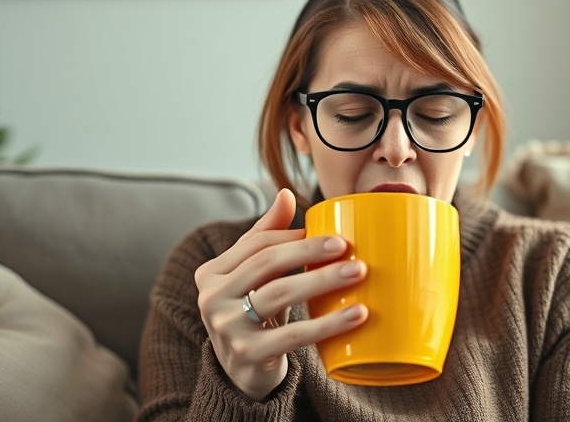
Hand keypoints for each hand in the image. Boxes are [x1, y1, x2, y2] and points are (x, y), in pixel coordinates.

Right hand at [194, 188, 367, 400]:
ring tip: (359, 273)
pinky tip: (356, 315)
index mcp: (211, 272)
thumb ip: (265, 237)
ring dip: (322, 281)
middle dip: (310, 251)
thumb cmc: (252, 315)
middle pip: (267, 263)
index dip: (295, 237)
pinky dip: (328, 324)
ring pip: (279, 294)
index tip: (333, 235)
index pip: (257, 244)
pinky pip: (293, 335)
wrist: (241, 375)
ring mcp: (226, 328)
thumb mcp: (252, 278)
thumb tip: (286, 194)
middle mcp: (211, 298)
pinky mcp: (247, 355)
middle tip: (348, 247)